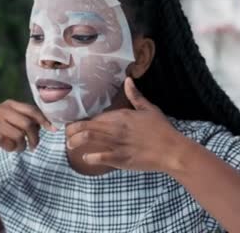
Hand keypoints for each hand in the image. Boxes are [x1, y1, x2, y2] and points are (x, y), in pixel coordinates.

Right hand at [0, 100, 55, 158]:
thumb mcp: (9, 121)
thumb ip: (25, 120)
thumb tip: (46, 125)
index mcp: (8, 104)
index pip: (31, 110)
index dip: (44, 120)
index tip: (53, 130)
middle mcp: (0, 110)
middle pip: (28, 124)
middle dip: (34, 138)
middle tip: (33, 146)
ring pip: (19, 136)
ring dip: (22, 146)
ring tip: (17, 147)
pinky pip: (9, 143)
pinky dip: (11, 149)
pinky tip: (7, 148)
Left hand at [65, 77, 190, 171]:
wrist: (173, 150)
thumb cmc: (162, 130)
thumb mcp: (149, 109)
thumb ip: (135, 96)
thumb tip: (128, 80)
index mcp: (121, 115)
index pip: (95, 116)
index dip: (83, 121)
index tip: (76, 124)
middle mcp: (116, 128)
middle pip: (86, 126)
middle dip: (72, 130)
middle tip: (66, 134)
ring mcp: (117, 143)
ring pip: (88, 138)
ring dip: (74, 141)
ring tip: (69, 145)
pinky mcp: (120, 159)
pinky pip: (99, 157)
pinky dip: (89, 157)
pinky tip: (85, 157)